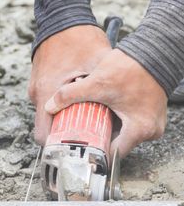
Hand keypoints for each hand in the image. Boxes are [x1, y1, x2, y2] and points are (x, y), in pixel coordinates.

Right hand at [29, 25, 110, 144]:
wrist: (61, 18)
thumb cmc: (77, 38)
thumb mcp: (97, 64)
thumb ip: (105, 87)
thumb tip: (121, 110)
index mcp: (47, 93)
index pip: (43, 135)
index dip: (56, 145)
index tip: (71, 147)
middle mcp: (37, 94)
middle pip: (46, 127)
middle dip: (63, 133)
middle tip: (82, 133)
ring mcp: (35, 88)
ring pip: (47, 115)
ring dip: (62, 119)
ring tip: (81, 115)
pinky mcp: (39, 82)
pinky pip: (47, 102)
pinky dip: (59, 106)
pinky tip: (75, 100)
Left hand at [45, 49, 167, 158]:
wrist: (154, 52)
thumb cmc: (132, 67)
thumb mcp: (97, 83)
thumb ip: (71, 95)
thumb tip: (50, 106)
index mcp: (139, 130)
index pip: (113, 153)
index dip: (96, 150)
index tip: (84, 148)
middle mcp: (150, 131)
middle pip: (118, 144)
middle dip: (101, 138)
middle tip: (86, 134)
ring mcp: (153, 124)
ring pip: (125, 135)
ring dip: (111, 129)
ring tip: (96, 122)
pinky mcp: (152, 116)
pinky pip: (132, 125)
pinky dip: (120, 121)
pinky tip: (109, 113)